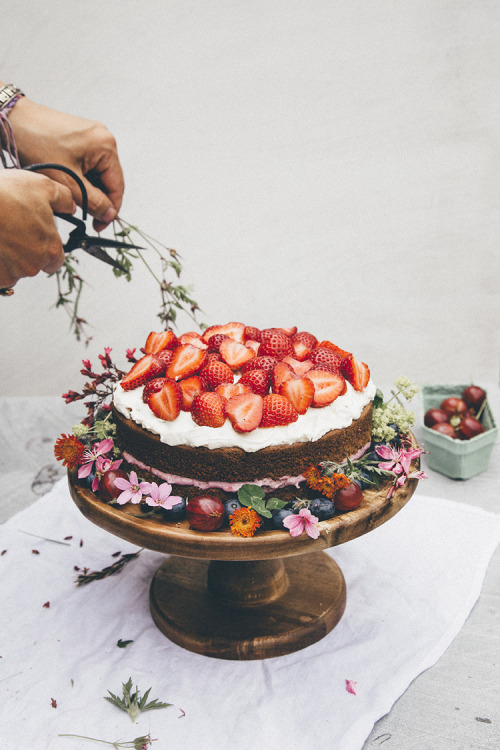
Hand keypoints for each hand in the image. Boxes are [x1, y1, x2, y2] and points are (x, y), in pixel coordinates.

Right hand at [0, 169, 74, 287]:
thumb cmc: (5, 195)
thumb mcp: (42, 187)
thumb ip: (63, 198)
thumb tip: (71, 206)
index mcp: (51, 250)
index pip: (56, 260)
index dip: (47, 248)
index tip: (36, 237)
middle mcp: (33, 265)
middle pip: (33, 264)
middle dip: (25, 250)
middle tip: (12, 229)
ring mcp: (11, 273)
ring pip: (13, 269)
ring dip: (8, 256)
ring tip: (0, 233)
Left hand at [8, 97, 123, 230]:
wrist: (14, 120)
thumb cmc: (36, 142)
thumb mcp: (68, 181)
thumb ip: (93, 201)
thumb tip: (108, 214)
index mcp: (106, 146)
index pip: (117, 186)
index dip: (110, 210)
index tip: (99, 225)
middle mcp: (103, 138)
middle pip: (108, 180)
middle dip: (96, 198)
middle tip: (81, 212)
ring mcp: (92, 136)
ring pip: (97, 173)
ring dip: (86, 188)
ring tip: (68, 194)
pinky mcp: (80, 137)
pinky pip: (87, 164)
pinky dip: (79, 176)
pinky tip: (66, 181)